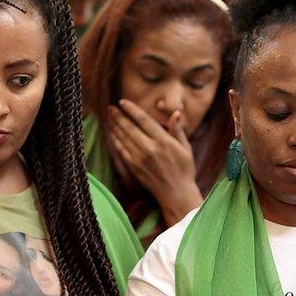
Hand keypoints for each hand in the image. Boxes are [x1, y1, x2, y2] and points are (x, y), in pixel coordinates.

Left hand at [107, 100, 202, 218]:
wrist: (176, 194)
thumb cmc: (184, 170)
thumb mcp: (186, 148)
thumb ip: (178, 130)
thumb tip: (176, 113)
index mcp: (163, 141)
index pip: (144, 120)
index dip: (132, 109)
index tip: (123, 102)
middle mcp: (150, 148)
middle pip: (130, 128)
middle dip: (119, 116)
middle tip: (110, 108)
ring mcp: (140, 159)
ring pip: (123, 138)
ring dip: (115, 126)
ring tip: (109, 117)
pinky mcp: (134, 167)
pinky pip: (121, 151)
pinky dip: (115, 141)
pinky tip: (112, 134)